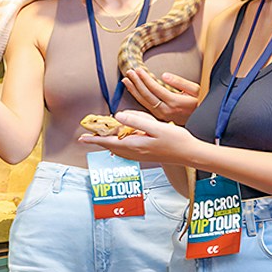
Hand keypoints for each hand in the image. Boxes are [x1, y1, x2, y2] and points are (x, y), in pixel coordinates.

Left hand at [79, 108, 203, 164]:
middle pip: (111, 146)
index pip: (109, 142)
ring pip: (118, 148)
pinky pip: (126, 150)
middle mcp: (135, 152)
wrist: (190, 154)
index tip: (81, 138)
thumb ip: (136, 121)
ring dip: (110, 141)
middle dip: (100, 139)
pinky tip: (122, 139)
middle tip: (89, 133)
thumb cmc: (176, 140)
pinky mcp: (145, 155)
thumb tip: (119, 116)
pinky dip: (120, 144)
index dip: (94, 139)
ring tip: (103, 134)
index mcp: (135, 145)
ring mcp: (140, 155)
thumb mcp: (156, 127)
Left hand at [123, 68, 198, 125]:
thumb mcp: (195, 90)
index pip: (155, 88)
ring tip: (126, 80)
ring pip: (143, 102)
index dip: (145, 78)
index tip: (137, 70)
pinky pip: (145, 106)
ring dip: (134, 90)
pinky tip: (132, 90)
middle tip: (129, 72)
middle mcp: (166, 110)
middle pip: (146, 95)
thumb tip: (164, 75)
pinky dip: (137, 98)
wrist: (202, 121)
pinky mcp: (159, 118)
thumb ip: (180, 82)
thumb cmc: (200, 103)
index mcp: (175, 101)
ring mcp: (161, 115)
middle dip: (136, 82)